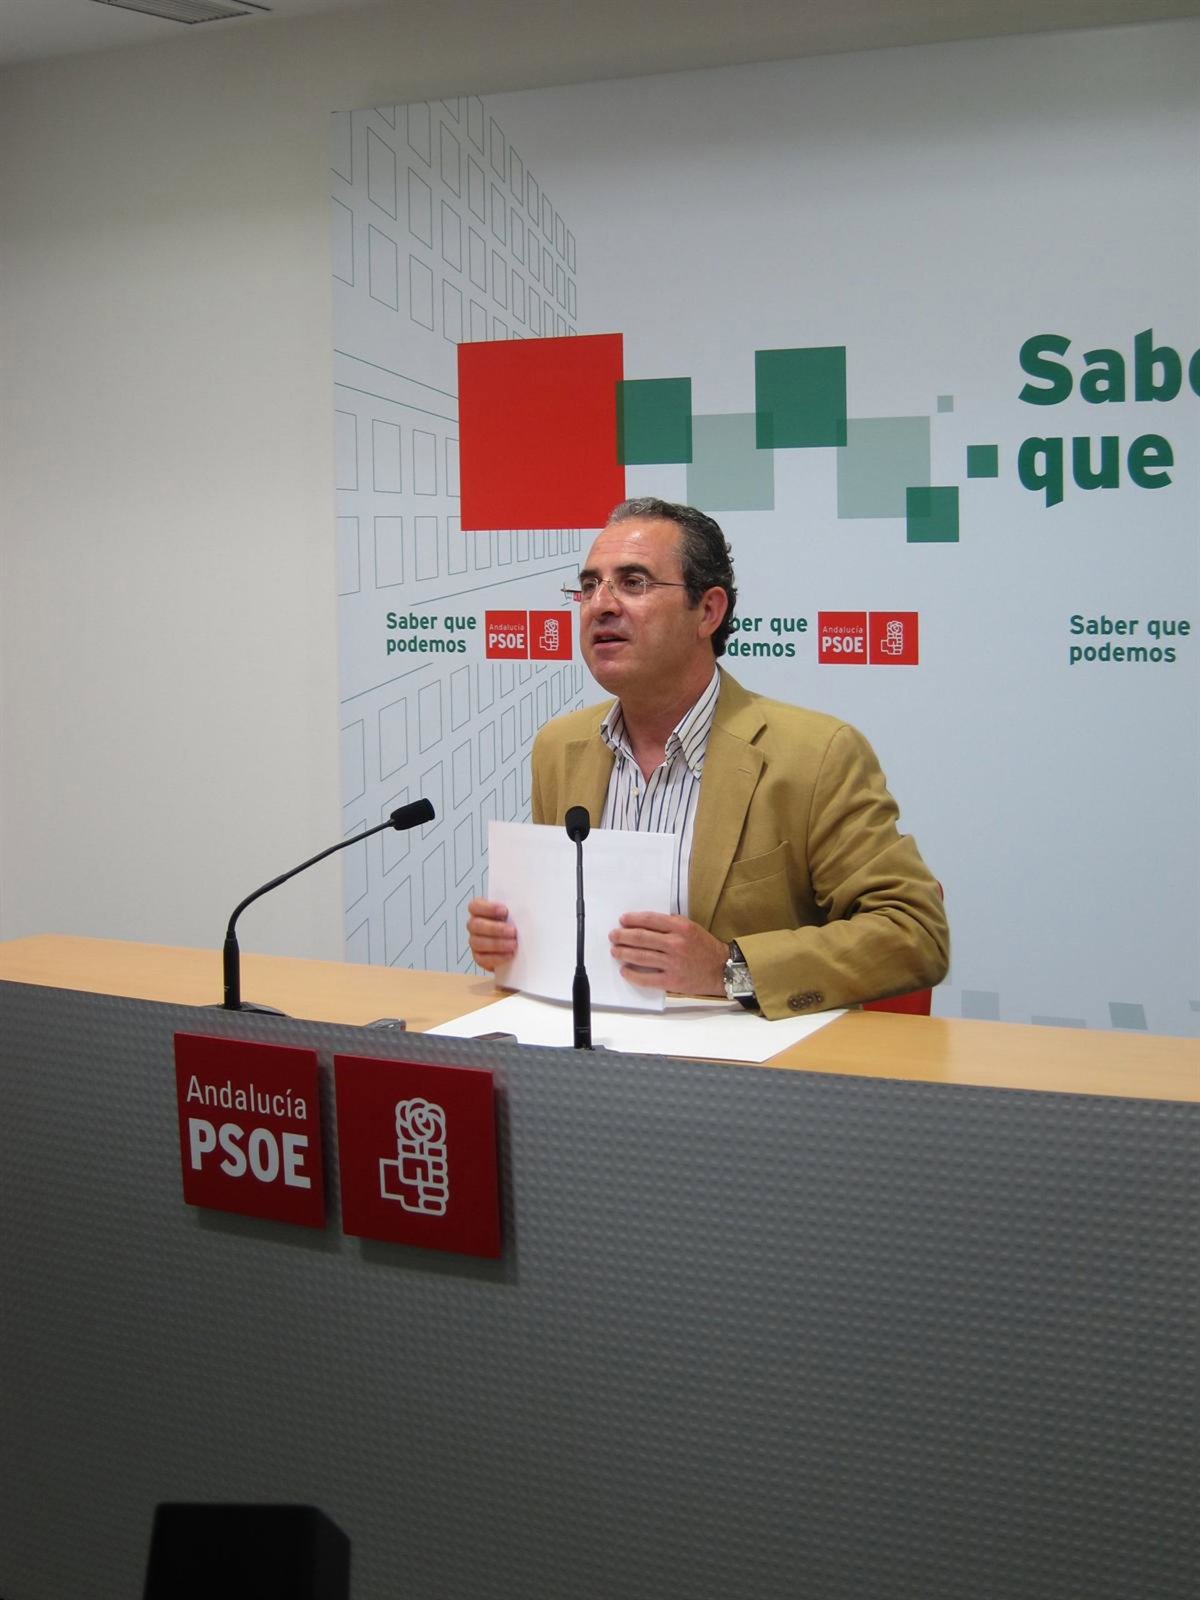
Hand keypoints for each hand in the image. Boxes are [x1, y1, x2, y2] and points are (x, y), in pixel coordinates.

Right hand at [466, 898, 517, 971]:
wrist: (518, 947)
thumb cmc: (515, 925)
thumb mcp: (516, 915)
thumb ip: (516, 911)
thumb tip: (527, 910)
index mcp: (480, 911)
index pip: (475, 906)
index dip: (487, 908)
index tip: (505, 911)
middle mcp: (475, 926)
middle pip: (475, 925)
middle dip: (495, 928)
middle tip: (512, 931)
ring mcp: (475, 942)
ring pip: (477, 942)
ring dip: (497, 944)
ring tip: (513, 944)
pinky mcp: (479, 957)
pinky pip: (482, 959)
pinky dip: (497, 957)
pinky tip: (509, 955)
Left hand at [610, 912, 727, 995]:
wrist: (722, 969)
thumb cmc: (705, 947)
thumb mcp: (691, 927)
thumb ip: (670, 924)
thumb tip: (644, 923)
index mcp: (681, 928)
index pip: (650, 920)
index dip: (633, 919)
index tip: (622, 920)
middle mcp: (676, 944)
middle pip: (641, 938)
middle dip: (623, 936)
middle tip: (613, 935)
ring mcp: (673, 963)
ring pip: (641, 957)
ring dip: (624, 953)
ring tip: (615, 951)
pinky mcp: (672, 980)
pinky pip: (647, 978)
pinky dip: (633, 975)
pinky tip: (624, 971)